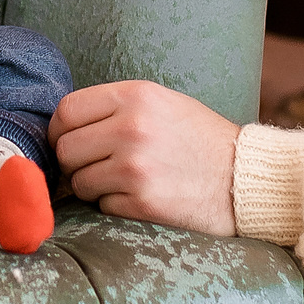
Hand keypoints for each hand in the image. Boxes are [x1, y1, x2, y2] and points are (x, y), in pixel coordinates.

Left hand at [49, 80, 239, 235]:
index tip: (68, 142)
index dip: (59, 131)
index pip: (66, 111)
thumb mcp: (161, 102)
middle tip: (97, 167)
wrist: (245, 178)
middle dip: (75, 163)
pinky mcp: (143, 202)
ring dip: (93, 187)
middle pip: (66, 149)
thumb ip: (114, 107)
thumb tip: (63, 126)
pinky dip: (114, 205)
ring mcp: (136, 167)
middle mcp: (132, 128)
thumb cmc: (199, 140)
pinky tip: (139, 197)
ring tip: (123, 182)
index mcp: (136, 96)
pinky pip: (102, 206)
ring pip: (79, 182)